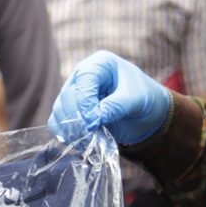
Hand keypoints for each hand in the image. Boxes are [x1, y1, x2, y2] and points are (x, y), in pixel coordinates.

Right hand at [48, 51, 170, 144]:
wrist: (147, 113)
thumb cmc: (144, 99)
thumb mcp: (135, 100)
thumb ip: (114, 108)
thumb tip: (92, 121)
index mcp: (101, 64)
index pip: (83, 78)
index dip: (85, 102)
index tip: (94, 122)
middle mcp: (83, 75)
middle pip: (67, 94)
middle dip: (76, 117)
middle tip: (90, 134)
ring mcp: (75, 93)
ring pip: (59, 109)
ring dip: (70, 128)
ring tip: (88, 141)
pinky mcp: (72, 110)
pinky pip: (58, 121)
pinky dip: (66, 134)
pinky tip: (82, 142)